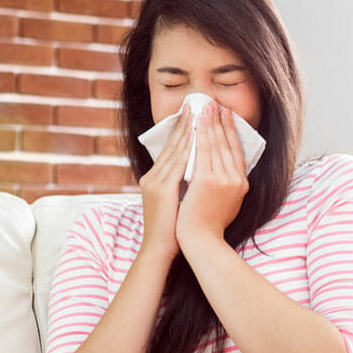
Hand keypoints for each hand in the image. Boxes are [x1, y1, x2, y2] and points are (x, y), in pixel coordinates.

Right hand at [137, 102, 192, 261]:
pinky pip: (178, 162)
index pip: (171, 149)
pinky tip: (199, 135)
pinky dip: (189, 147)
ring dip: (189, 129)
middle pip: (172, 144)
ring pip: (176, 149)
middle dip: (187, 123)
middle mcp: (152, 176)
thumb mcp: (173, 202)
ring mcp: (155, 181)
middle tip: (199, 103)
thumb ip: (181, 184)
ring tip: (200, 111)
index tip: (195, 114)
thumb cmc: (170, 229)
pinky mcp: (161, 188)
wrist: (159, 249)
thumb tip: (197, 171)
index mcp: (155, 178)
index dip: (184, 130)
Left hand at [176, 101, 248, 243]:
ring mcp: (224, 179)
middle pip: (228, 144)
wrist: (200, 240)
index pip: (237, 151)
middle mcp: (236, 179)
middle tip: (216, 103)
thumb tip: (220, 170)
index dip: (231, 132)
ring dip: (211, 122)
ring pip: (217, 144)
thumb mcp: (224, 203)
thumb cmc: (207, 225)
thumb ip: (225, 185)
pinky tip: (197, 122)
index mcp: (241, 184)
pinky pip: (204, 151)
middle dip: (222, 122)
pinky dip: (201, 134)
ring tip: (206, 106)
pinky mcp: (209, 180)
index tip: (226, 116)